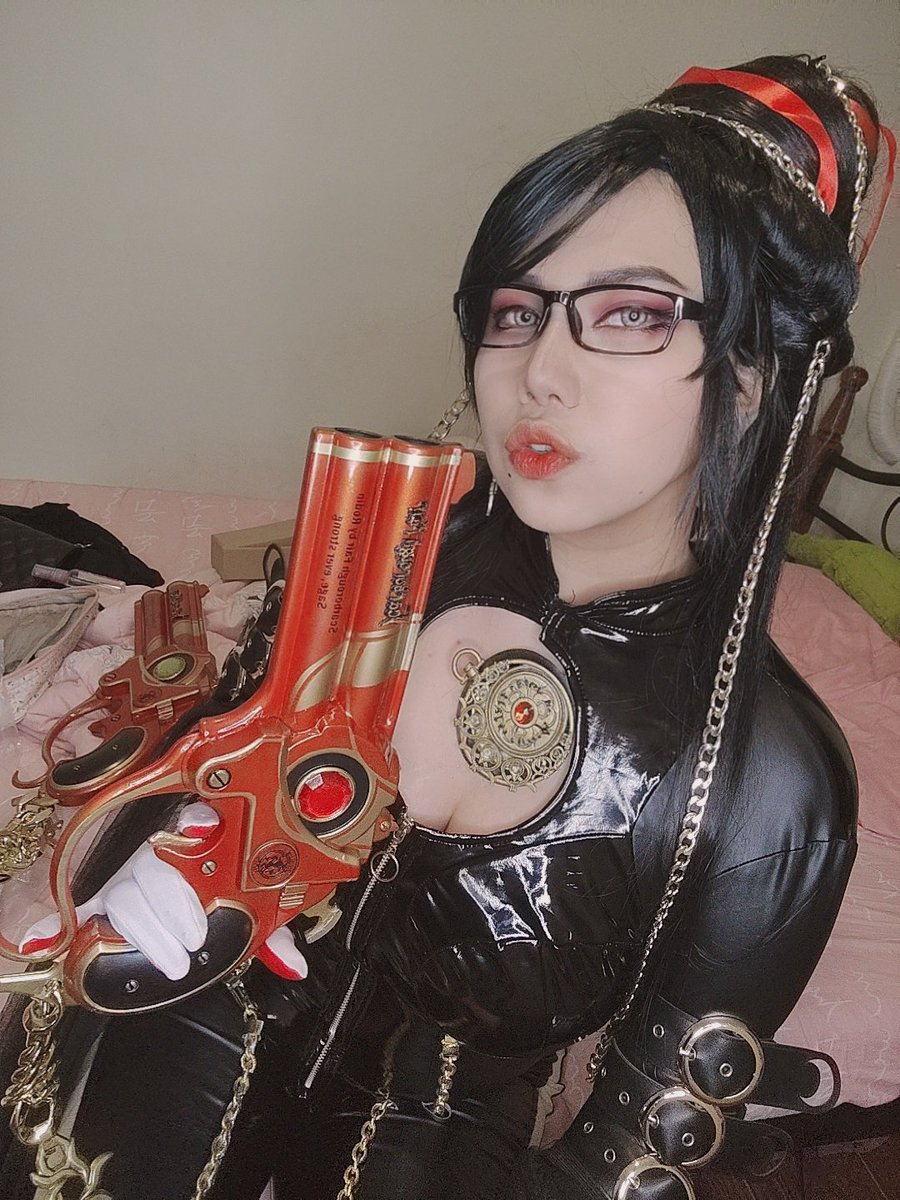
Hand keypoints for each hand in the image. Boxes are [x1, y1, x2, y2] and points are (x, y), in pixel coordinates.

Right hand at [20, 802, 308, 982]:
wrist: (184, 925)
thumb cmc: (218, 909)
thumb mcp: (249, 918)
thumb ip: (272, 935)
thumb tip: (295, 966)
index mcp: (199, 845)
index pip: (194, 821)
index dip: (196, 822)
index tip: (203, 826)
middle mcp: (158, 853)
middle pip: (156, 864)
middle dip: (176, 899)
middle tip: (197, 935)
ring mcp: (125, 877)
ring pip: (125, 894)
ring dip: (147, 928)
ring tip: (176, 962)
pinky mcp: (97, 904)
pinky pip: (78, 911)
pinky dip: (54, 924)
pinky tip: (42, 939)